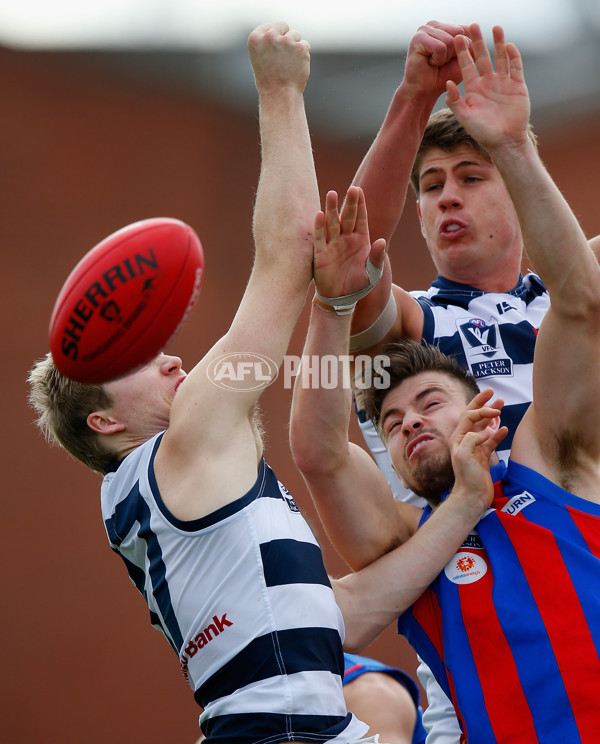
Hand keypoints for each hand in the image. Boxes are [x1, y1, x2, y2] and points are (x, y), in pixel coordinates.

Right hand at [248, 21, 310, 94]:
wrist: (280, 95)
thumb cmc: (269, 81)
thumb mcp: (260, 58)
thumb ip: (266, 43)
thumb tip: (280, 32)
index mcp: (255, 38)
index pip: (269, 26)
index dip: (274, 37)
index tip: (275, 50)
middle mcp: (269, 37)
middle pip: (283, 25)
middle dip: (286, 36)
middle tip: (284, 56)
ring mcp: (286, 41)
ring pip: (296, 35)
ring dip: (295, 47)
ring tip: (289, 64)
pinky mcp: (300, 47)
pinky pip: (305, 45)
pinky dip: (303, 55)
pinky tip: (296, 67)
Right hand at [313, 186, 386, 298]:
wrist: (342, 299)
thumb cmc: (359, 284)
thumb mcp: (372, 273)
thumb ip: (376, 257)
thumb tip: (382, 242)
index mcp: (360, 239)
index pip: (360, 218)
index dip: (360, 205)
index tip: (359, 190)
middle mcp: (346, 238)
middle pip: (347, 217)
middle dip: (349, 203)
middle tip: (351, 188)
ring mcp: (332, 244)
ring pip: (332, 223)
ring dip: (332, 209)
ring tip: (332, 194)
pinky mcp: (321, 253)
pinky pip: (319, 238)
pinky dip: (319, 227)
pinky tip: (320, 215)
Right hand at [401, 21, 467, 99]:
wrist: (424, 92)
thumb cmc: (442, 76)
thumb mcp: (463, 59)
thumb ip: (470, 43)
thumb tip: (472, 26)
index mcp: (443, 26)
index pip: (465, 29)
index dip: (462, 49)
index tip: (449, 60)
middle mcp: (433, 25)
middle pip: (459, 33)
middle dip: (454, 52)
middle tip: (441, 62)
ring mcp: (424, 29)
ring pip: (450, 41)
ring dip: (445, 58)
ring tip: (434, 62)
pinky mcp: (418, 38)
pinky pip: (440, 47)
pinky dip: (438, 60)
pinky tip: (429, 62)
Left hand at [446, 24, 530, 151]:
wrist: (505, 141)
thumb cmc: (483, 133)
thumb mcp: (465, 117)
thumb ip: (455, 101)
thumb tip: (446, 82)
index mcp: (474, 89)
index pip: (466, 66)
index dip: (462, 52)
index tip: (456, 37)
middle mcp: (488, 83)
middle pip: (482, 57)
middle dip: (477, 41)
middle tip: (471, 25)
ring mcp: (503, 83)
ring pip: (500, 58)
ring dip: (497, 43)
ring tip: (494, 27)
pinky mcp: (518, 85)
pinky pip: (516, 67)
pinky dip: (513, 56)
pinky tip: (509, 46)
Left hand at [449, 388, 507, 510]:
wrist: (472, 497)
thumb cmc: (466, 477)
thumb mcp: (464, 456)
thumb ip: (472, 439)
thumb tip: (486, 431)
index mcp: (458, 438)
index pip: (469, 416)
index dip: (481, 409)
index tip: (496, 411)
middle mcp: (465, 440)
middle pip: (474, 416)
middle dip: (483, 403)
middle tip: (493, 392)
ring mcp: (475, 448)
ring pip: (484, 427)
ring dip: (492, 416)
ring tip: (501, 404)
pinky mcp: (483, 457)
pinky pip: (491, 441)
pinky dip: (498, 433)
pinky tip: (505, 428)